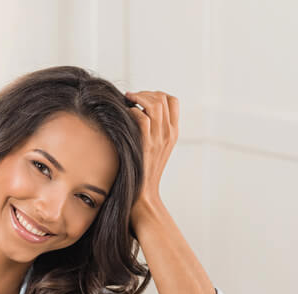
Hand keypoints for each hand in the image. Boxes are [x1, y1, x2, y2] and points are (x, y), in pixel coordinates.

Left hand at [124, 90, 178, 210]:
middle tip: (130, 98)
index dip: (156, 94)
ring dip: (138, 98)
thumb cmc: (143, 172)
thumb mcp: (155, 149)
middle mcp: (168, 134)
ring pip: (154, 104)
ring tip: (126, 102)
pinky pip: (141, 118)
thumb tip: (138, 112)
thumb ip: (152, 131)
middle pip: (163, 98)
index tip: (142, 99)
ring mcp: (158, 139)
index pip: (173, 101)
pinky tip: (124, 116)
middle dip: (144, 93)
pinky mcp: (146, 145)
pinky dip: (132, 112)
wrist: (144, 195)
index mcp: (173, 133)